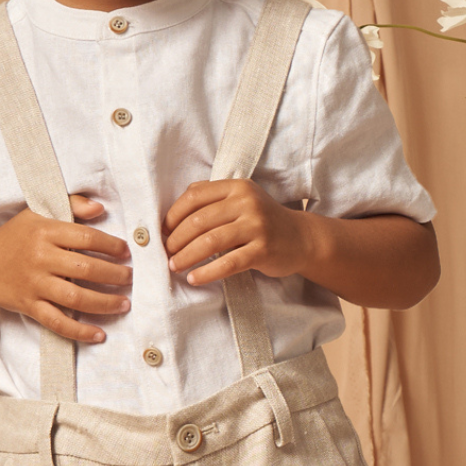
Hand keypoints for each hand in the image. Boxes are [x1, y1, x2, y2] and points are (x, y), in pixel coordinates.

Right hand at [0, 195, 130, 343]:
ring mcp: (34, 284)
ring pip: (75, 297)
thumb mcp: (36, 213)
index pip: (86, 237)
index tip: (126, 252)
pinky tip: (98, 335)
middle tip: (130, 278)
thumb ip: (71, 205)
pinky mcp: (29, 306)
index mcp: (45, 231)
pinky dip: (78, 331)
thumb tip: (100, 209)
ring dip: (104, 303)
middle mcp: (40, 257)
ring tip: (124, 304)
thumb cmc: (13, 237)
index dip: (111, 245)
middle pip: (85, 268)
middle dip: (114, 275)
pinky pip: (57, 322)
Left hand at [163, 179, 312, 285]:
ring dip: (186, 257)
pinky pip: (227, 263)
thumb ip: (212, 200)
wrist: (302, 238)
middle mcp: (246, 203)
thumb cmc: (263, 221)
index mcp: (236, 187)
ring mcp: (256, 226)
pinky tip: (194, 279)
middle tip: (166, 253)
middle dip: (176, 240)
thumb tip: (171, 216)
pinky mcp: (262, 250)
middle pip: (198, 221)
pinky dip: (206, 273)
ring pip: (209, 242)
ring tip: (174, 267)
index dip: (173, 215)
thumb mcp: (241, 200)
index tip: (163, 232)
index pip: (194, 196)